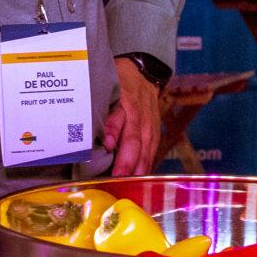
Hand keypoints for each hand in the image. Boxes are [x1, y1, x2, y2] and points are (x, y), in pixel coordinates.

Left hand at [100, 56, 164, 175]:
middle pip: (135, 139)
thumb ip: (104, 109)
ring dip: (139, 166)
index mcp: (126, 102)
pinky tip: (141, 177)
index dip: (113, 132)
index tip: (106, 146)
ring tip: (131, 184)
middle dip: (127, 160)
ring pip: (146, 147)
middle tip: (118, 177)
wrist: (143, 72)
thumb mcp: (109, 87)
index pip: (120, 119)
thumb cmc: (119, 81)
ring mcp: (150, 123)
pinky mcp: (156, 130)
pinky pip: (152, 149)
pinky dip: (146, 163)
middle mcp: (140, 114)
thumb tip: (100, 136)